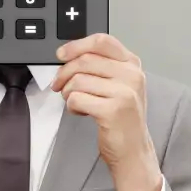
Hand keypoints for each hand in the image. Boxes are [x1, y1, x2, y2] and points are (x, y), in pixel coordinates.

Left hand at [51, 33, 162, 190]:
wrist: (133, 149)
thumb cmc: (122, 116)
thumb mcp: (118, 84)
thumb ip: (100, 65)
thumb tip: (69, 54)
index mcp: (132, 64)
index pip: (102, 41)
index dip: (77, 45)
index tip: (62, 54)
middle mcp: (132, 75)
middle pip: (85, 60)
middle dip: (64, 72)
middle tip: (58, 84)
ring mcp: (124, 93)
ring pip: (78, 80)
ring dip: (67, 92)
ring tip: (75, 101)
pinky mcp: (113, 111)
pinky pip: (76, 99)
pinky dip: (72, 106)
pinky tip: (81, 112)